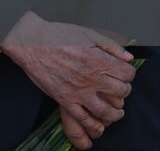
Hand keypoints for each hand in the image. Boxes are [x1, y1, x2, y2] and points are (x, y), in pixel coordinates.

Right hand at [0, 11, 134, 144]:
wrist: (30, 42)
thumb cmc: (57, 35)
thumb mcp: (87, 33)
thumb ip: (111, 46)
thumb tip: (129, 58)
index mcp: (98, 60)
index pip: (128, 74)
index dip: (128, 73)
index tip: (124, 73)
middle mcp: (91, 78)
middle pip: (122, 91)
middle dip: (124, 90)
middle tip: (119, 88)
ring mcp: (78, 92)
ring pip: (107, 111)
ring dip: (116, 113)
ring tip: (117, 112)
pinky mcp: (65, 100)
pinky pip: (84, 118)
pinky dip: (95, 124)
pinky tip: (99, 123)